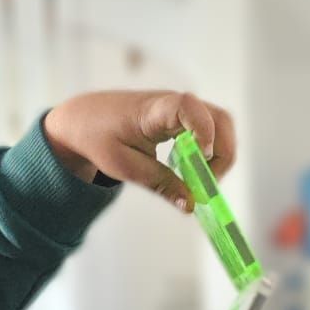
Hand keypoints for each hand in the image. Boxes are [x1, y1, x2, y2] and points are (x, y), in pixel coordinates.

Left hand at [41, 89, 235, 206]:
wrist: (87, 119)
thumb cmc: (101, 138)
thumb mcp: (126, 168)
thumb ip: (160, 184)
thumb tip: (191, 205)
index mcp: (153, 110)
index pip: (189, 107)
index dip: (204, 131)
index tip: (201, 160)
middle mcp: (174, 104)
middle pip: (219, 119)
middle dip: (222, 155)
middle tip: (207, 185)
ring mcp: (182, 110)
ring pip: (220, 125)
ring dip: (219, 156)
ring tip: (199, 181)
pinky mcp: (184, 118)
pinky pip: (210, 131)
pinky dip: (210, 154)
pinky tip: (191, 170)